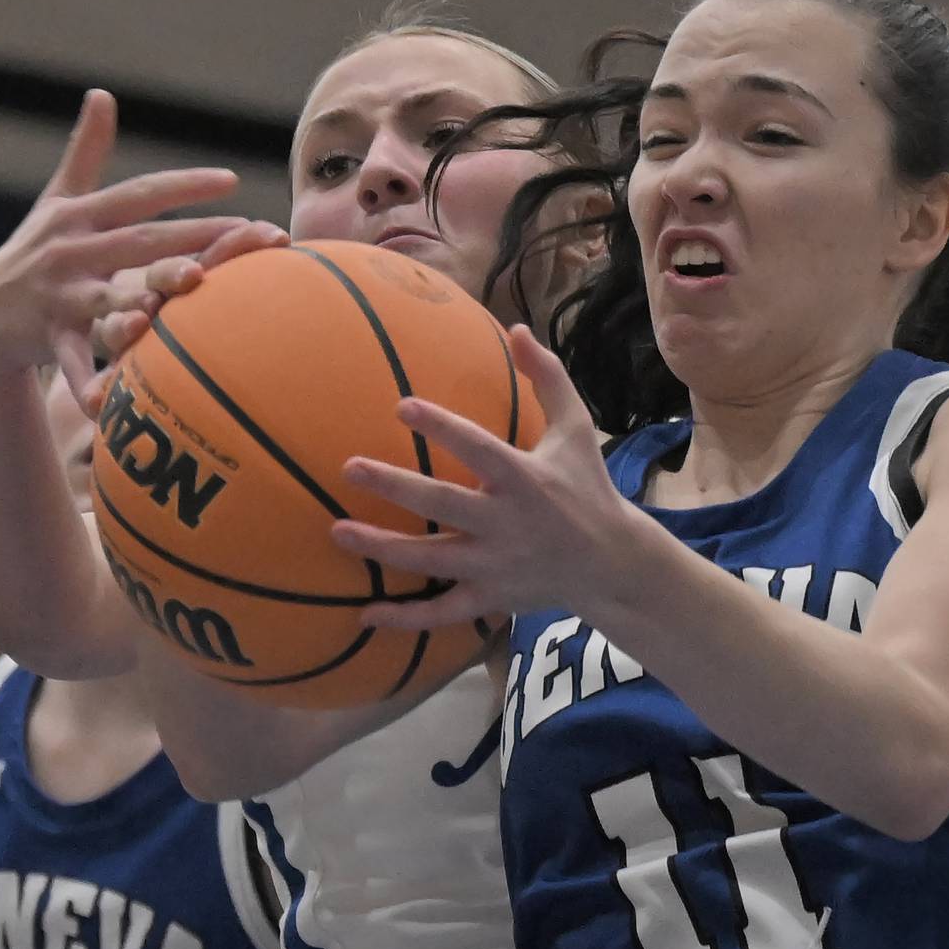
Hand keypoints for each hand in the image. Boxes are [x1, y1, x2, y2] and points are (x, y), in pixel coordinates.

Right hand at [0, 89, 250, 411]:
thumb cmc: (35, 251)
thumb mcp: (57, 200)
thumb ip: (86, 152)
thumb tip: (102, 94)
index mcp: (80, 216)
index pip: (139, 195)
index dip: (183, 185)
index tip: (231, 180)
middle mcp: (71, 251)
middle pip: (140, 242)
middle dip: (191, 239)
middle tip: (245, 238)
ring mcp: (61, 294)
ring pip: (107, 299)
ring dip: (141, 302)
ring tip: (183, 303)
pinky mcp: (50, 335)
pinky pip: (75, 361)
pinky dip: (91, 381)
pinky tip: (113, 401)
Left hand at [330, 326, 635, 628]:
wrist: (611, 562)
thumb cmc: (586, 487)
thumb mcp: (576, 429)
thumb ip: (547, 379)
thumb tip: (516, 329)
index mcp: (525, 479)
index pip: (478, 448)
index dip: (441, 427)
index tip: (402, 407)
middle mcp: (507, 523)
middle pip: (443, 505)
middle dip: (395, 487)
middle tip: (349, 468)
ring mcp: (496, 566)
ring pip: (432, 560)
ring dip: (383, 549)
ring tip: (337, 532)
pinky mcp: (491, 598)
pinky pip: (442, 614)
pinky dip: (405, 619)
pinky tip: (366, 614)